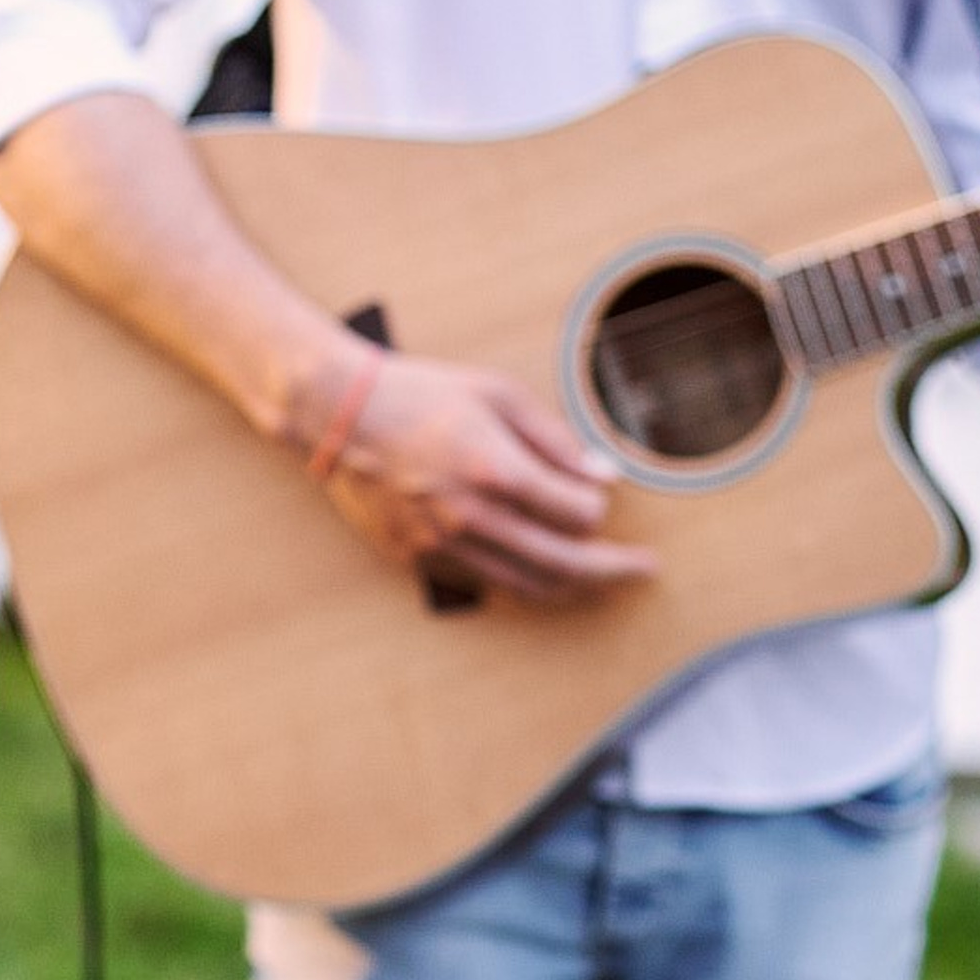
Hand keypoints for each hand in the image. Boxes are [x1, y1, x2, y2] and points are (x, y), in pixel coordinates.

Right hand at [313, 349, 657, 602]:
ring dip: (573, 587)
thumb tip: (604, 476)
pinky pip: (484, 581)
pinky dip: (519, 579)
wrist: (335, 413)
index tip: (601, 499)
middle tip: (645, 571)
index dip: (601, 509)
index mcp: (497, 471)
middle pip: (567, 564)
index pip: (580, 514)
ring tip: (599, 581)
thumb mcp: (495, 394)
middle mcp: (474, 517)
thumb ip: (555, 438)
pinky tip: (535, 567)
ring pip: (528, 585)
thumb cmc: (418, 392)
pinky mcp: (418, 557)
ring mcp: (444, 544)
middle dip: (615, 571)